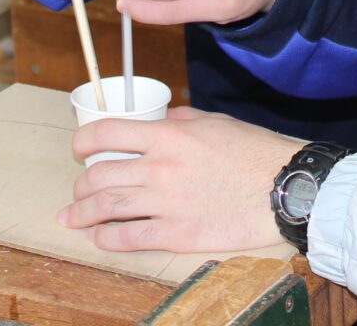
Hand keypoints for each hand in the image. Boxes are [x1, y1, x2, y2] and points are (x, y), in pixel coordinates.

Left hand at [58, 107, 300, 252]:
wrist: (283, 188)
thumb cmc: (254, 152)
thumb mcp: (215, 121)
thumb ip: (181, 119)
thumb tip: (160, 117)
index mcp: (168, 135)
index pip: (106, 133)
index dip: (83, 141)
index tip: (78, 149)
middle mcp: (159, 167)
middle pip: (99, 175)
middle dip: (81, 184)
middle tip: (79, 190)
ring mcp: (166, 202)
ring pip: (105, 207)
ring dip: (82, 213)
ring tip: (72, 217)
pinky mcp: (177, 234)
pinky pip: (128, 237)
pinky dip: (106, 238)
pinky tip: (101, 237)